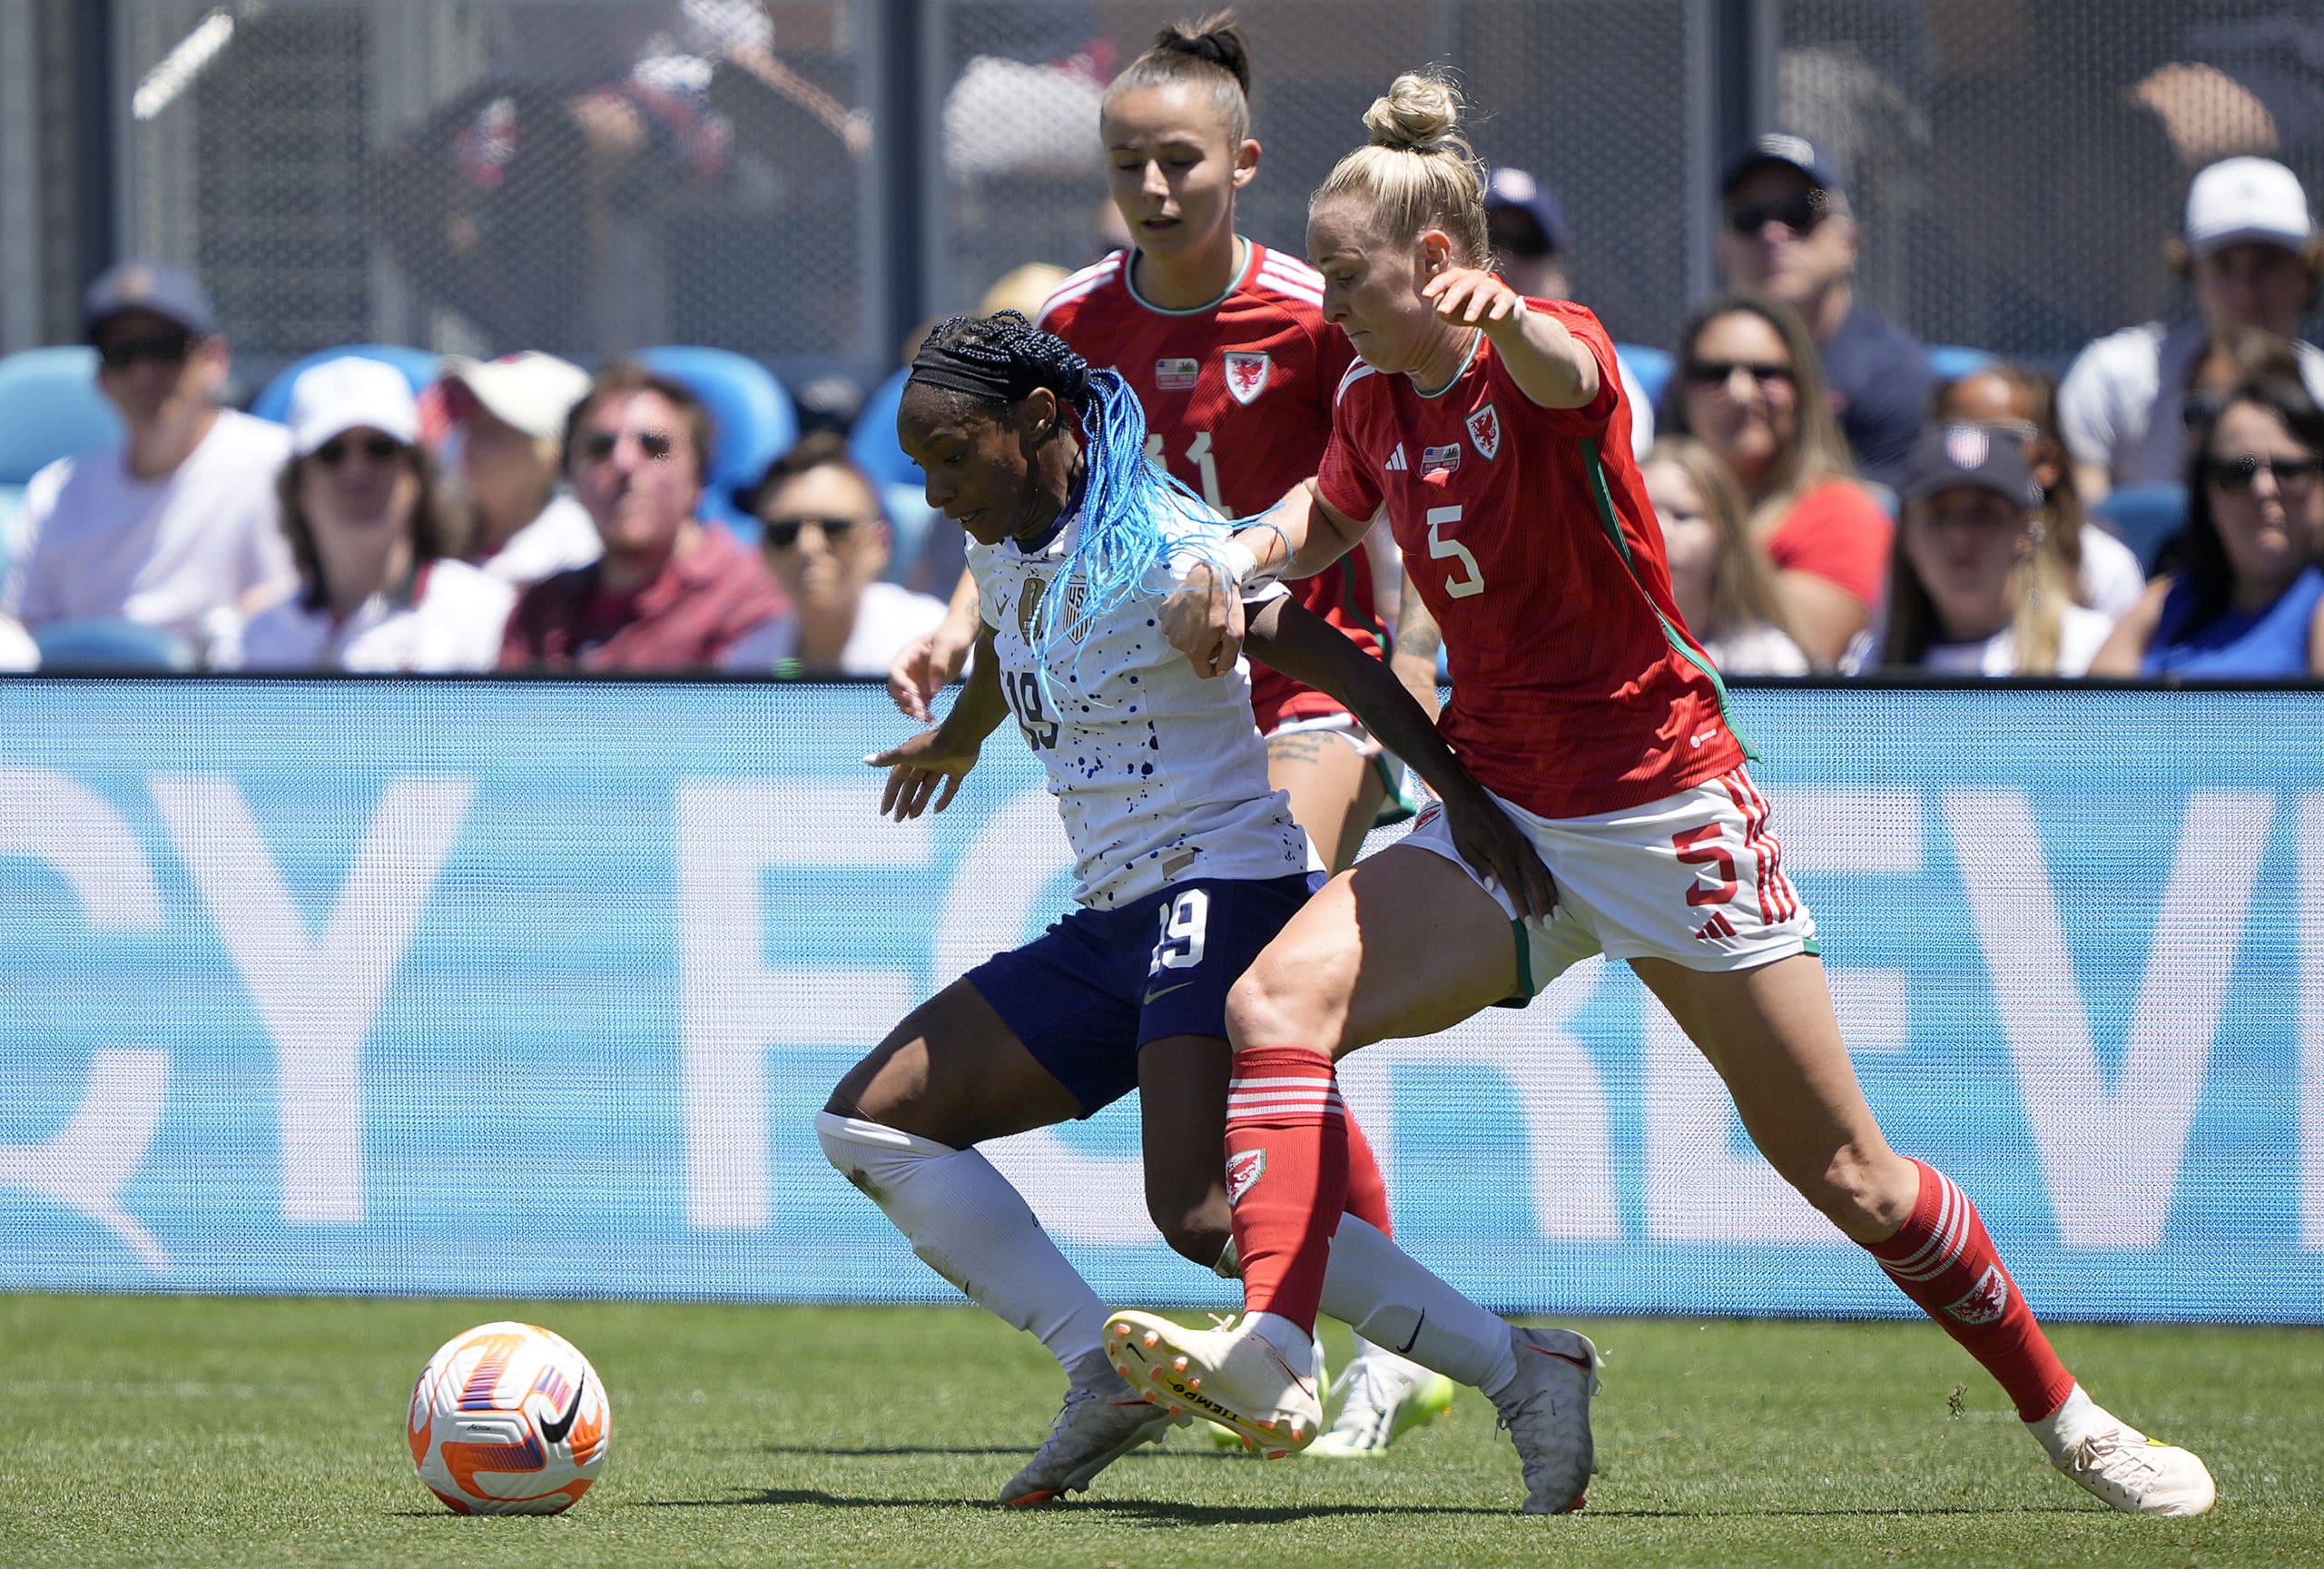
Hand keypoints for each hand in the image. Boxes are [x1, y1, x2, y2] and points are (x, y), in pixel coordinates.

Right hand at [866, 728, 979, 820]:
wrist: (960, 737)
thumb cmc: (931, 745)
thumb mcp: (906, 754)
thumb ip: (886, 758)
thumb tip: (865, 760)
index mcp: (911, 757)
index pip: (896, 780)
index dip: (890, 795)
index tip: (884, 811)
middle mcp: (925, 761)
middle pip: (912, 785)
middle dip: (904, 802)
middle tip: (898, 819)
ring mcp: (942, 765)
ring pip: (928, 787)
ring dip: (920, 801)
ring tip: (912, 817)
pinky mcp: (958, 770)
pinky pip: (950, 788)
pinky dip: (944, 799)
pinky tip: (937, 810)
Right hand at [888, 626, 973, 721]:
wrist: (961, 637)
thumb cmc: (951, 635)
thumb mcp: (946, 645)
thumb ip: (938, 664)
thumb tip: (934, 690)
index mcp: (907, 657)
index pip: (896, 673)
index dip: (901, 684)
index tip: (914, 692)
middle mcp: (908, 671)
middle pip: (897, 691)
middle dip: (906, 702)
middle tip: (920, 710)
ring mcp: (915, 682)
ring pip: (906, 702)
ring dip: (913, 712)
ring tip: (926, 718)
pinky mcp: (926, 691)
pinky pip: (921, 706)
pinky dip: (924, 715)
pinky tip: (933, 721)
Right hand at [1158, 560, 1244, 678]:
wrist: (1211, 576)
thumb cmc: (1226, 606)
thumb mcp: (1236, 636)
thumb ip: (1228, 660)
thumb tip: (1219, 672)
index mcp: (1195, 650)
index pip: (1202, 672)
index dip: (1214, 668)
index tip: (1221, 656)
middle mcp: (1177, 642)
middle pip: (1193, 654)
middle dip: (1205, 647)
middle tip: (1216, 630)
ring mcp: (1168, 626)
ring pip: (1182, 639)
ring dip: (1192, 633)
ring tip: (1204, 617)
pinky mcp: (1163, 612)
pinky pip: (1172, 624)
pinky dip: (1182, 620)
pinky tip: (1193, 609)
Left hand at [1421, 267, 1526, 332]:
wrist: (1496, 317)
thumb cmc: (1466, 311)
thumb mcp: (1452, 313)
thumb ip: (1444, 310)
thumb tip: (1440, 309)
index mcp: (1460, 279)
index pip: (1447, 278)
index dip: (1436, 285)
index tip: (1425, 295)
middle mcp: (1476, 278)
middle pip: (1463, 285)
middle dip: (1452, 298)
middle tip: (1443, 311)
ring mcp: (1493, 286)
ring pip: (1483, 291)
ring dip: (1475, 305)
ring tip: (1469, 319)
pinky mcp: (1507, 298)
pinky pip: (1504, 301)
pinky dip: (1499, 309)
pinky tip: (1493, 318)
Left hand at [1438, 785, 1556, 920]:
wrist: (1470, 799)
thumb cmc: (1463, 827)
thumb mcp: (1465, 848)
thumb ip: (1481, 867)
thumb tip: (1494, 888)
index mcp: (1501, 854)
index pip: (1515, 886)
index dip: (1524, 906)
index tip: (1529, 925)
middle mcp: (1517, 850)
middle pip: (1535, 882)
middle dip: (1543, 904)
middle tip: (1549, 924)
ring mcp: (1523, 845)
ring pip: (1542, 873)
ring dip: (1550, 894)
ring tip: (1556, 913)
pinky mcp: (1525, 841)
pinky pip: (1541, 864)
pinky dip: (1549, 880)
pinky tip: (1551, 891)